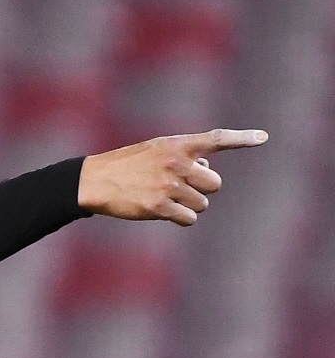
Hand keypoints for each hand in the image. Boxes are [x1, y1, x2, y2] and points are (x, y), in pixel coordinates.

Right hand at [78, 129, 268, 225]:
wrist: (94, 181)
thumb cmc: (126, 165)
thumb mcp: (154, 150)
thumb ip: (183, 156)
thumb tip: (206, 169)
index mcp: (175, 145)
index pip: (215, 139)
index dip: (242, 139)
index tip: (263, 138)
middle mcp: (175, 163)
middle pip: (214, 183)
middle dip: (201, 188)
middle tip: (179, 187)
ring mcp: (168, 185)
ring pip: (202, 204)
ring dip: (188, 205)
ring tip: (164, 198)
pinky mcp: (159, 207)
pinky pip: (188, 219)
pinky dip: (180, 218)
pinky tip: (162, 211)